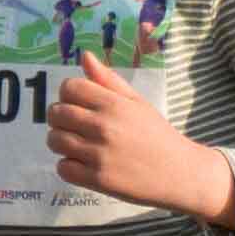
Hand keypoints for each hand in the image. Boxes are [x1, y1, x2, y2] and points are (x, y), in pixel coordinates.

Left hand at [49, 53, 224, 221]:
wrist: (179, 173)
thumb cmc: (157, 135)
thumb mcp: (137, 102)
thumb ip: (108, 80)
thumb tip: (85, 56)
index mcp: (114, 104)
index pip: (69, 87)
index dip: (68, 93)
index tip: (78, 103)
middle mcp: (103, 127)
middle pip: (56, 113)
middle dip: (60, 118)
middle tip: (75, 126)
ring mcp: (98, 154)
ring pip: (54, 140)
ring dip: (61, 142)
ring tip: (78, 145)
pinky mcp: (97, 180)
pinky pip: (63, 167)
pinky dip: (68, 166)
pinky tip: (83, 164)